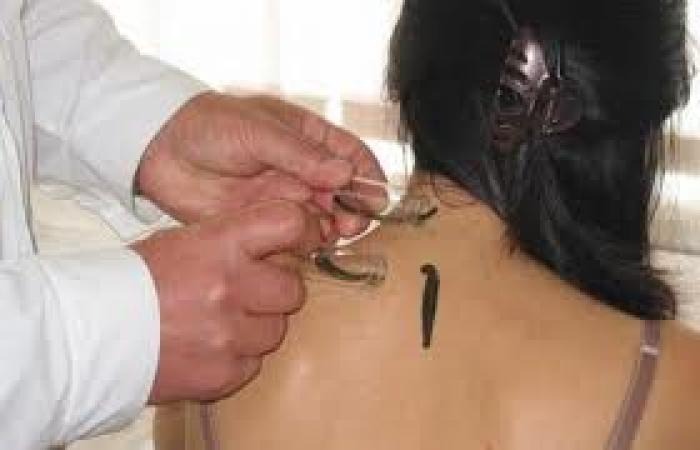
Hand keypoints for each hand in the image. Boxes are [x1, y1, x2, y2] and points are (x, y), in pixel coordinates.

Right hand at [132, 200, 321, 402]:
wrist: (91, 333)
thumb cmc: (137, 279)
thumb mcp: (185, 240)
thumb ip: (237, 239)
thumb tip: (286, 240)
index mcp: (221, 245)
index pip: (289, 224)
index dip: (304, 231)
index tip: (304, 241)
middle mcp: (231, 288)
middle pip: (293, 289)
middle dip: (275, 290)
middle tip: (246, 291)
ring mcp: (229, 335)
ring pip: (276, 330)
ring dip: (256, 326)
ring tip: (218, 322)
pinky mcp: (224, 374)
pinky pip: (253, 363)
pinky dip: (237, 357)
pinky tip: (207, 346)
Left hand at [137, 92, 383, 237]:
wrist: (159, 150)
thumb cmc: (210, 126)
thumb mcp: (257, 131)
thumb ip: (300, 155)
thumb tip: (344, 174)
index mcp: (307, 139)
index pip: (351, 156)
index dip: (368, 177)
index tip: (376, 198)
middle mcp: (302, 171)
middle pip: (343, 194)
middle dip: (353, 209)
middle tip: (349, 224)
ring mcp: (284, 198)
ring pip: (323, 218)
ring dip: (332, 229)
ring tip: (329, 235)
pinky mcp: (263, 222)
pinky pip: (294, 237)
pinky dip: (306, 245)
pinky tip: (306, 247)